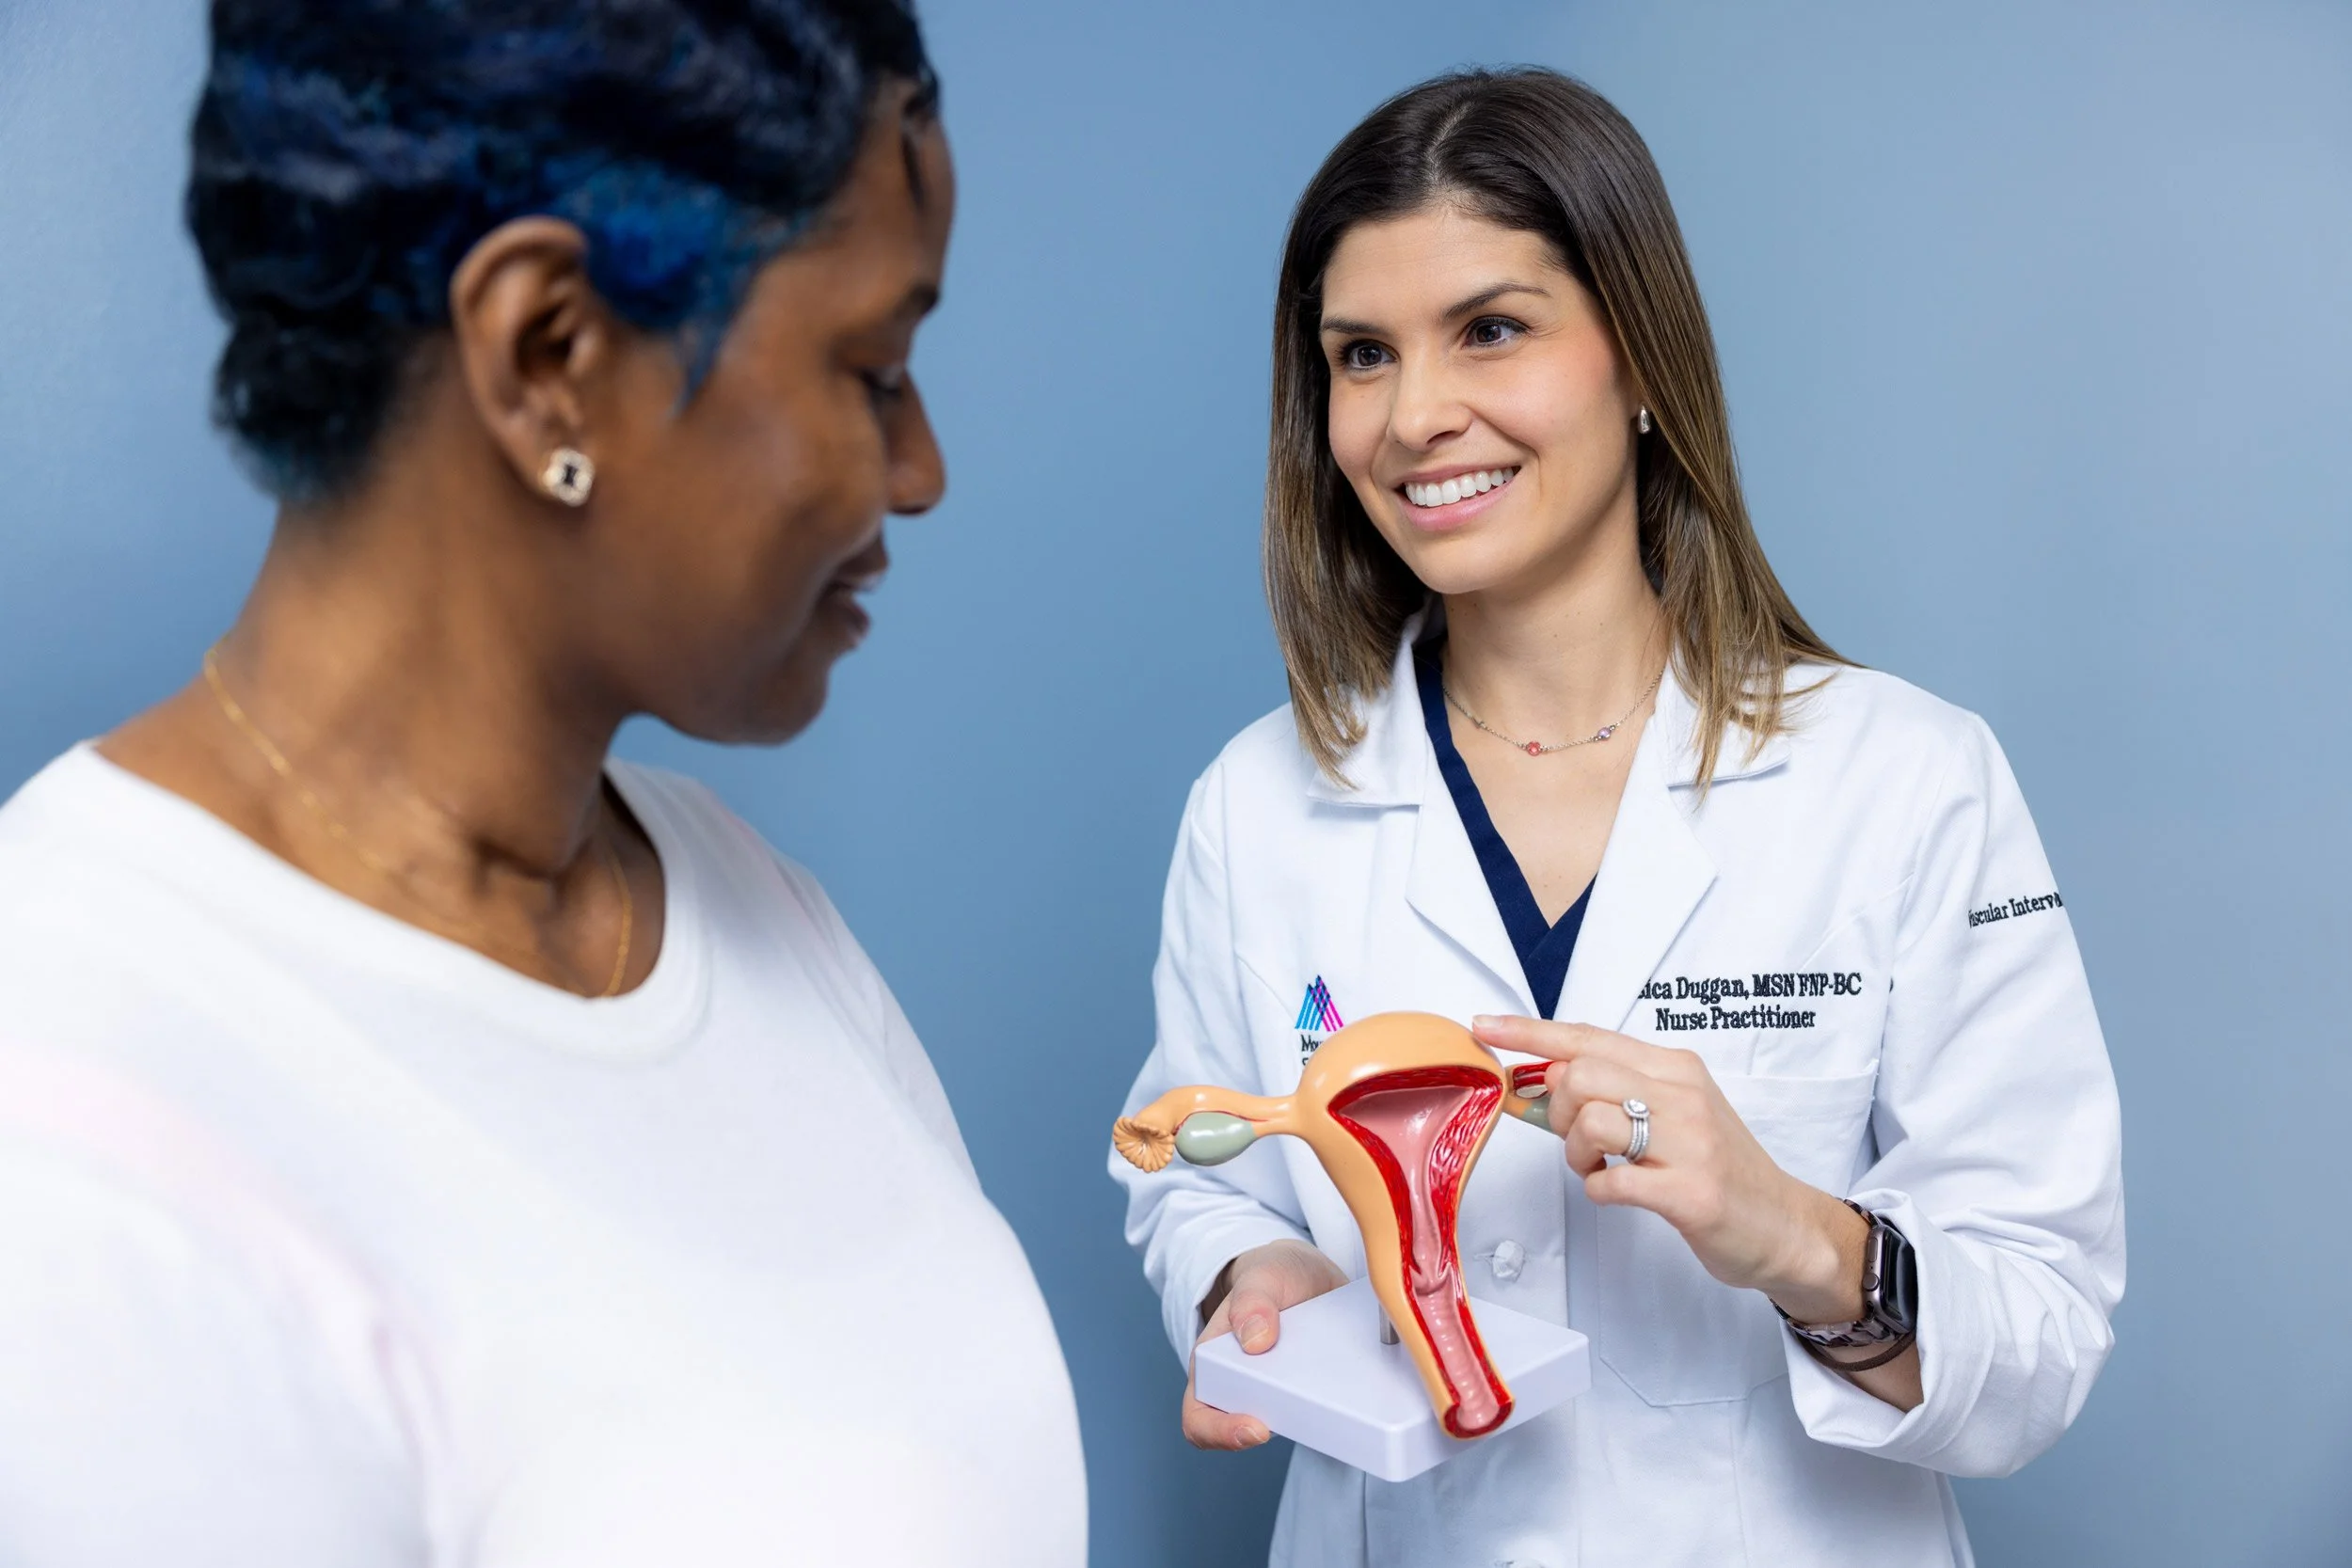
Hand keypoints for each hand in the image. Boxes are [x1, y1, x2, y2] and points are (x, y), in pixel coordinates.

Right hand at [1181, 1239, 1347, 1449]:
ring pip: (1291, 1424)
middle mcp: (1243, 1387)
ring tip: (1340, 1402)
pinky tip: (1363, 1394)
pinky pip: (1324, 1413)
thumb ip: (1252, 1299)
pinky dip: (1341, 1410)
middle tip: (1307, 1414)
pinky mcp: (1312, 1393)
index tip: (1258, 1428)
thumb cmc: (1272, 1275)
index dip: (1220, 1432)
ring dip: (1312, 1421)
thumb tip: (1254, 1340)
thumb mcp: (1261, 1275)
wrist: (1306, 1273)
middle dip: (1274, 1428)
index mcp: (1214, 1365)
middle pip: (1247, 1430)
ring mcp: (1280, 1394)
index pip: (1200, 1418)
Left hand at [1472, 1015, 1867, 1325]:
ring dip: (1576, 1155)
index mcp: (1675, 1068)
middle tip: (1580, 1141)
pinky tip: (1619, 1193)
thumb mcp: (1671, 1115)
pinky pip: (1610, 1181)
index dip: (1529, 1031)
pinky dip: (1599, 1189)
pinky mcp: (1692, 1192)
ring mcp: (1690, 1142)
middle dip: (1558, 1113)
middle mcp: (1683, 1094)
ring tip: (1601, 1168)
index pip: (1589, 1037)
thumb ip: (1613, 1093)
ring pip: (1590, 1122)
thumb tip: (1540, 1081)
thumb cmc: (1719, 1168)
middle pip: (1579, 1076)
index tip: (1484, 1027)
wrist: (1785, 1227)